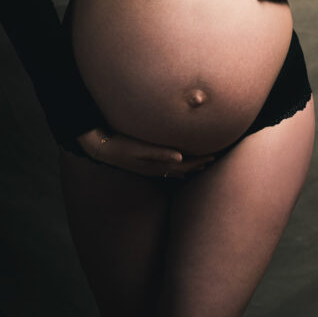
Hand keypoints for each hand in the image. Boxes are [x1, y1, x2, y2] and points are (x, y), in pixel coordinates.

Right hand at [77, 128, 215, 178]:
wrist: (103, 149)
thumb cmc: (121, 146)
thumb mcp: (140, 149)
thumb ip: (159, 153)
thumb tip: (180, 158)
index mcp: (158, 164)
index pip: (185, 164)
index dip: (200, 161)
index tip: (214, 156)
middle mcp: (157, 168)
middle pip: (184, 168)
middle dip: (199, 164)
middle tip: (214, 159)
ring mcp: (151, 168)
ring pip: (176, 170)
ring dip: (190, 167)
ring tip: (201, 165)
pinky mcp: (145, 164)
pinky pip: (167, 168)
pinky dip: (178, 167)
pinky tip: (179, 164)